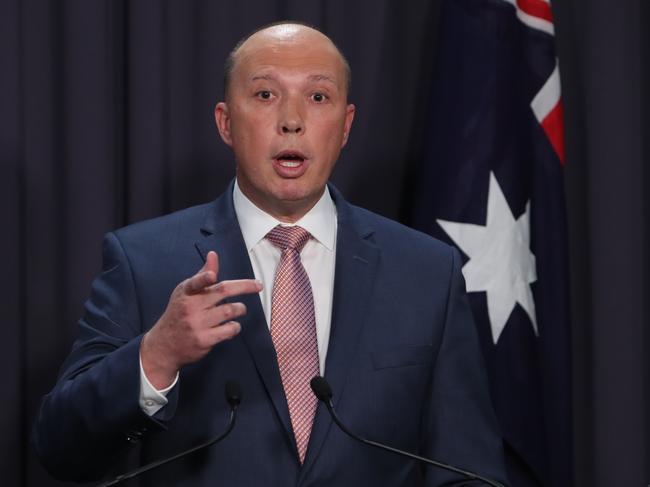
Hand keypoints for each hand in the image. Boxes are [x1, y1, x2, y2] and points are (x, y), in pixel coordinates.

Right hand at [140, 251, 261, 388]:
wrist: (164, 345)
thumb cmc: (179, 313)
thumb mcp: (185, 293)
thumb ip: (202, 275)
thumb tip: (213, 255)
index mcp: (186, 293)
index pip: (194, 283)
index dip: (203, 278)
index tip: (212, 276)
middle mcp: (190, 307)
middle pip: (222, 292)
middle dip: (244, 287)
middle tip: (258, 285)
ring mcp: (197, 324)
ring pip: (230, 310)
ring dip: (240, 308)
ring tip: (240, 309)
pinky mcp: (204, 339)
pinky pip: (229, 329)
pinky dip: (235, 326)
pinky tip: (233, 325)